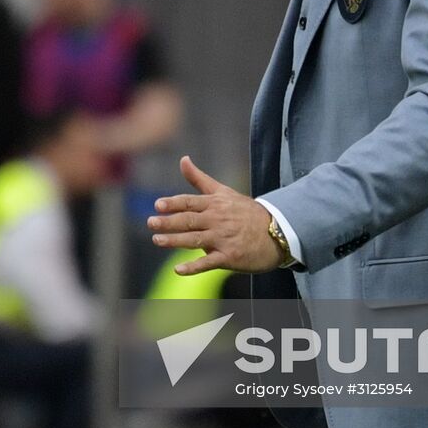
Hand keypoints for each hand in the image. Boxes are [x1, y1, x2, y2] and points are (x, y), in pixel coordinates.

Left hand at [146, 156, 283, 274]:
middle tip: (151, 222)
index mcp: (214, 204)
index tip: (158, 204)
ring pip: (195, 239)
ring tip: (157, 240)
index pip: (190, 202)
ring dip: (175, 240)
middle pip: (189, 220)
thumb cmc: (245, 211)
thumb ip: (199, 178)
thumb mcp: (223, 191)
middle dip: (169, 221)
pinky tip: (178, 269)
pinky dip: (193, 267)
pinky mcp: (229, 257)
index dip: (174, 203)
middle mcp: (217, 220)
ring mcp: (223, 239)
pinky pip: (209, 262)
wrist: (276, 232)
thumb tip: (183, 159)